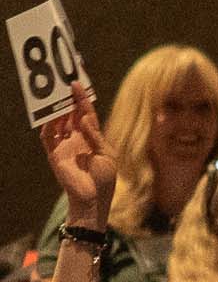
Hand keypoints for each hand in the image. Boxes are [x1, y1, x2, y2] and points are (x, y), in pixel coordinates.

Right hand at [40, 83, 116, 224]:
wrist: (94, 198)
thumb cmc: (104, 179)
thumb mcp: (106, 155)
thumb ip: (95, 136)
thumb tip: (83, 118)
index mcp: (91, 137)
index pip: (85, 113)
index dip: (82, 99)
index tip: (78, 84)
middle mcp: (77, 138)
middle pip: (70, 114)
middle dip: (67, 99)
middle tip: (63, 83)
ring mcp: (65, 145)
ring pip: (58, 122)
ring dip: (56, 109)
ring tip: (56, 95)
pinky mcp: (54, 154)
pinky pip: (48, 136)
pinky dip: (48, 125)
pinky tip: (50, 115)